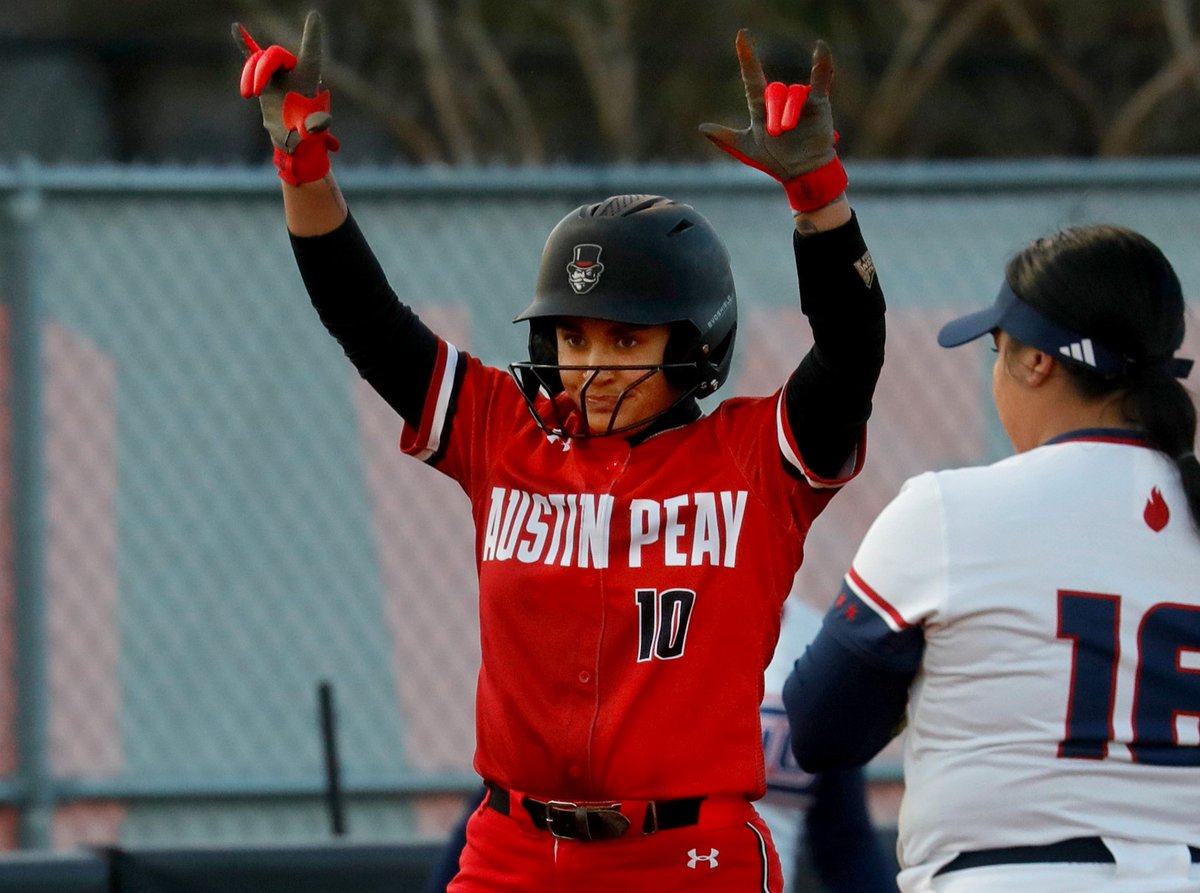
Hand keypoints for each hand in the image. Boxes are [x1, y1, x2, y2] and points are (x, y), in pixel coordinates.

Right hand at [233, 10, 339, 184]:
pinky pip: (252, 56)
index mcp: (308, 78)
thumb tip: (318, 125)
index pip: (311, 52)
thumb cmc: (304, 136)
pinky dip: (244, 43)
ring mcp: (278, 73)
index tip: (314, 15)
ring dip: (249, 75)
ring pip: (258, 60)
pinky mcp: (264, 78)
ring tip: (247, 95)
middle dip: (260, 71)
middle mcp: (293, 71)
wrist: (291, 139)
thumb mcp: (311, 133)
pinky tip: (236, 28)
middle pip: (274, 54)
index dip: (312, 34)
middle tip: (253, 94)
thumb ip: (315, 127)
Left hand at [700, 31, 846, 212]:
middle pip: (774, 92)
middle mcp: (780, 99)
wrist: (800, 172)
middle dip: (773, 114)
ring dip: (788, 112)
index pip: (752, 76)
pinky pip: (822, 78)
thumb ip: (725, 137)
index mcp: (761, 106)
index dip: (748, 57)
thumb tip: (701, 127)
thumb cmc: (774, 160)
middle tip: (775, 133)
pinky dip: (823, 64)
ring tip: (788, 130)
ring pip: (793, 93)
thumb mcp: (746, 149)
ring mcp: (800, 99)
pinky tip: (820, 48)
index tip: (742, 36)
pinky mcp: (819, 102)